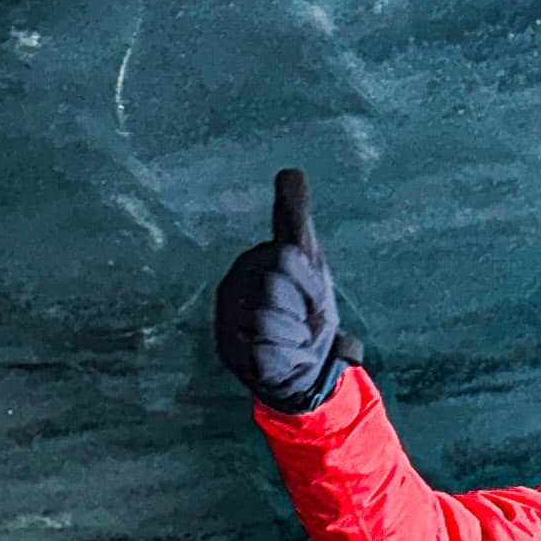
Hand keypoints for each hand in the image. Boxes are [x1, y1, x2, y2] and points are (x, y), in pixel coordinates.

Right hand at [212, 167, 360, 412]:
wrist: (306, 369)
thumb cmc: (307, 312)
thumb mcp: (311, 263)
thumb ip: (297, 220)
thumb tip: (290, 171)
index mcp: (250, 264)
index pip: (286, 257)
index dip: (309, 279)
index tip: (312, 294)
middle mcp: (231, 291)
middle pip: (277, 289)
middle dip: (303, 309)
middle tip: (304, 319)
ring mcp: (228, 324)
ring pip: (271, 322)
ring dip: (295, 336)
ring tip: (293, 339)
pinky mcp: (232, 358)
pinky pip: (269, 352)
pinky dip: (287, 358)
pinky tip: (285, 357)